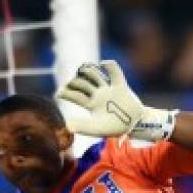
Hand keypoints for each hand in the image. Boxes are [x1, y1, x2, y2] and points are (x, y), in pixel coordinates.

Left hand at [57, 60, 175, 141]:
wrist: (134, 125)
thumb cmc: (115, 128)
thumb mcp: (97, 128)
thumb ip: (83, 126)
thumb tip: (67, 125)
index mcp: (91, 104)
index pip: (75, 95)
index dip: (65, 93)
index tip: (58, 93)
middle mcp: (98, 95)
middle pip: (82, 83)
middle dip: (75, 82)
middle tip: (71, 83)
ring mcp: (109, 89)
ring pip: (95, 75)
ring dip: (88, 70)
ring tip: (83, 70)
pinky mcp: (121, 86)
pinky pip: (114, 72)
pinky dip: (109, 66)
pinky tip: (103, 63)